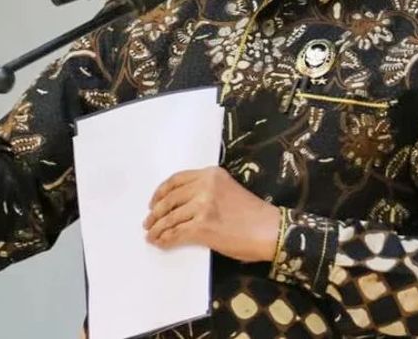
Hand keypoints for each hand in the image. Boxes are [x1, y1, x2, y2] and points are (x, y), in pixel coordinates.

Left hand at [144, 167, 280, 262]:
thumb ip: (205, 190)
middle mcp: (205, 186)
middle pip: (169, 199)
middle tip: (147, 222)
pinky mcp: (203, 226)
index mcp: (211, 174)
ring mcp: (203, 206)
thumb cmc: (252, 214)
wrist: (269, 230)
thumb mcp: (227, 190)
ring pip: (170, 217)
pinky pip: (176, 233)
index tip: (152, 202)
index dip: (160, 192)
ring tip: (151, 235)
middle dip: (155, 213)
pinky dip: (166, 239)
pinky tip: (161, 243)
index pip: (176, 180)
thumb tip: (180, 206)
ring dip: (157, 228)